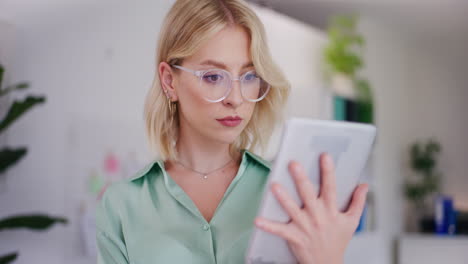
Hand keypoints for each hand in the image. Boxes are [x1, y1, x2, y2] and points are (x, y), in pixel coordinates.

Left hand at [254, 153, 368, 263]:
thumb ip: (358, 202)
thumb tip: (364, 185)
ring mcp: (305, 227)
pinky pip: (280, 231)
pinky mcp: (295, 237)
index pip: (331, 187)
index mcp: (331, 210)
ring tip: (274, 186)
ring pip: (292, 210)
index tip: (324, 156)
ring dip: (283, 198)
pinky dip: (268, 226)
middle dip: (301, 179)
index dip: (328, 171)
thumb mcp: (352, 222)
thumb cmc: (338, 241)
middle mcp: (318, 216)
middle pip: (308, 195)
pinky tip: (258, 220)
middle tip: (294, 164)